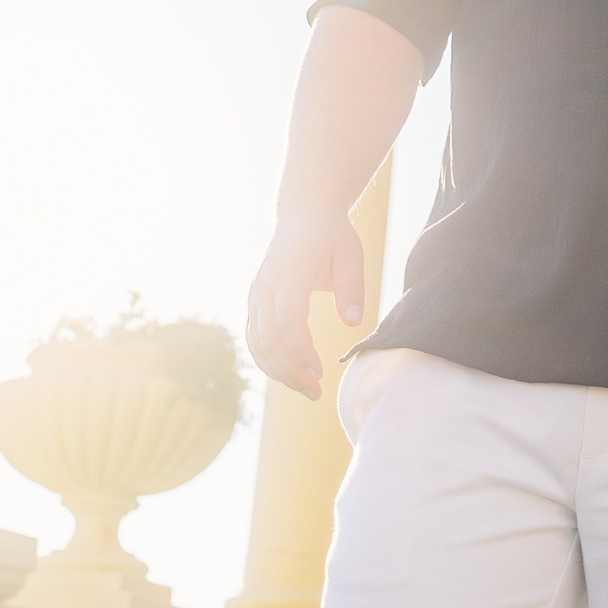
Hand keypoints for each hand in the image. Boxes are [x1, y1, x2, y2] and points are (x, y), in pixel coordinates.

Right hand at [245, 211, 365, 400]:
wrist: (304, 215)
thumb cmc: (332, 236)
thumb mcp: (351, 254)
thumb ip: (353, 288)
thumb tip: (353, 323)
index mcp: (289, 276)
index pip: (288, 323)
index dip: (300, 351)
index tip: (319, 371)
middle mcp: (266, 288)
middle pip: (268, 340)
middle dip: (289, 371)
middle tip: (316, 392)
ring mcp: (256, 294)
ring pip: (257, 343)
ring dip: (277, 371)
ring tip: (306, 389)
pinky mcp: (255, 301)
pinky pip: (254, 337)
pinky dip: (267, 359)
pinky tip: (288, 373)